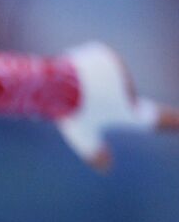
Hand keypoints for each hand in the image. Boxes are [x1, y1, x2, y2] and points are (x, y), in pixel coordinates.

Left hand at [56, 42, 178, 171]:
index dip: (173, 122)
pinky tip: (73, 75)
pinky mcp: (103, 53)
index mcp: (127, 109)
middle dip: (100, 102)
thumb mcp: (82, 138)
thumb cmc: (70, 114)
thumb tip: (106, 168)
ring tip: (76, 91)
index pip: (156, 119)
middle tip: (82, 105)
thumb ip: (95, 153)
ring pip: (103, 80)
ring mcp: (116, 66)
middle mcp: (127, 85)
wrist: (54, 84)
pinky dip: (82, 70)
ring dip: (90, 85)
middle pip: (115, 97)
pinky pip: (92, 65)